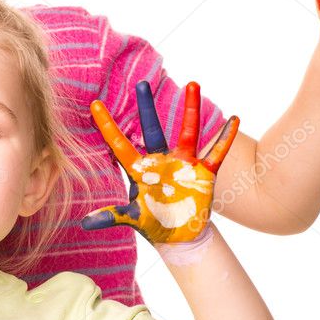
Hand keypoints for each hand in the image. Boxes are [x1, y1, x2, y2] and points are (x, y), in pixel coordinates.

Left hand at [82, 81, 237, 243]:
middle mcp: (161, 161)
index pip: (119, 144)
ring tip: (194, 83)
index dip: (107, 126)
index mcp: (140, 170)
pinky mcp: (204, 173)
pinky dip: (225, 137)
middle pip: (153, 129)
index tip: (94, 104)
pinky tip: (233, 119)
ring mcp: (183, 164)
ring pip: (187, 132)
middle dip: (147, 107)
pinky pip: (216, 153)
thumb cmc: (154, 223)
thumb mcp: (133, 218)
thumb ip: (113, 216)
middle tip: (141, 83)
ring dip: (191, 109)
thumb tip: (85, 224)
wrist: (180, 236)